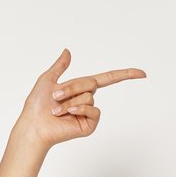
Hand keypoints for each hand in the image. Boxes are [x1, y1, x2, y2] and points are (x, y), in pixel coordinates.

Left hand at [18, 48, 145, 148]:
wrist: (34, 125)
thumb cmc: (37, 105)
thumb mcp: (48, 79)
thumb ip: (60, 66)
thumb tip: (67, 51)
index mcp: (80, 88)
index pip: (108, 79)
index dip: (124, 75)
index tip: (142, 73)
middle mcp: (87, 100)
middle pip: (91, 84)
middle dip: (71, 88)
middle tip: (55, 96)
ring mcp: (89, 114)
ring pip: (88, 97)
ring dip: (69, 101)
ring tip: (56, 110)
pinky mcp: (89, 125)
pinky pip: (92, 110)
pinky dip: (79, 109)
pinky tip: (67, 115)